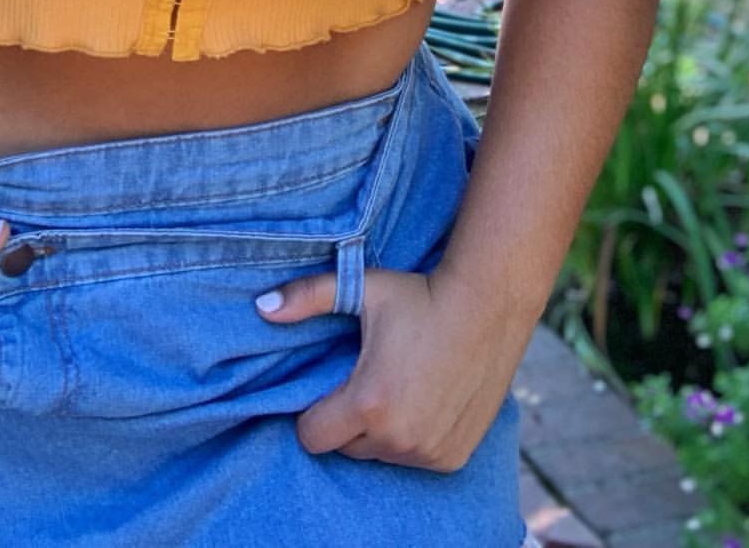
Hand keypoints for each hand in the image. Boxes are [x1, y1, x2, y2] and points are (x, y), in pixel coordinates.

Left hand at [254, 263, 532, 470]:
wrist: (487, 307)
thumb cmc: (419, 295)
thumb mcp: (361, 288)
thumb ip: (308, 297)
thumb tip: (261, 306)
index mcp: (369, 403)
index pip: (313, 437)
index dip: (312, 412)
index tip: (328, 386)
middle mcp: (398, 438)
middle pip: (346, 446)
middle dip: (347, 420)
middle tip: (365, 379)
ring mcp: (428, 452)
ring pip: (380, 454)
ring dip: (380, 431)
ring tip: (396, 386)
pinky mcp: (451, 459)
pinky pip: (413, 459)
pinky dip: (412, 438)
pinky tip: (422, 400)